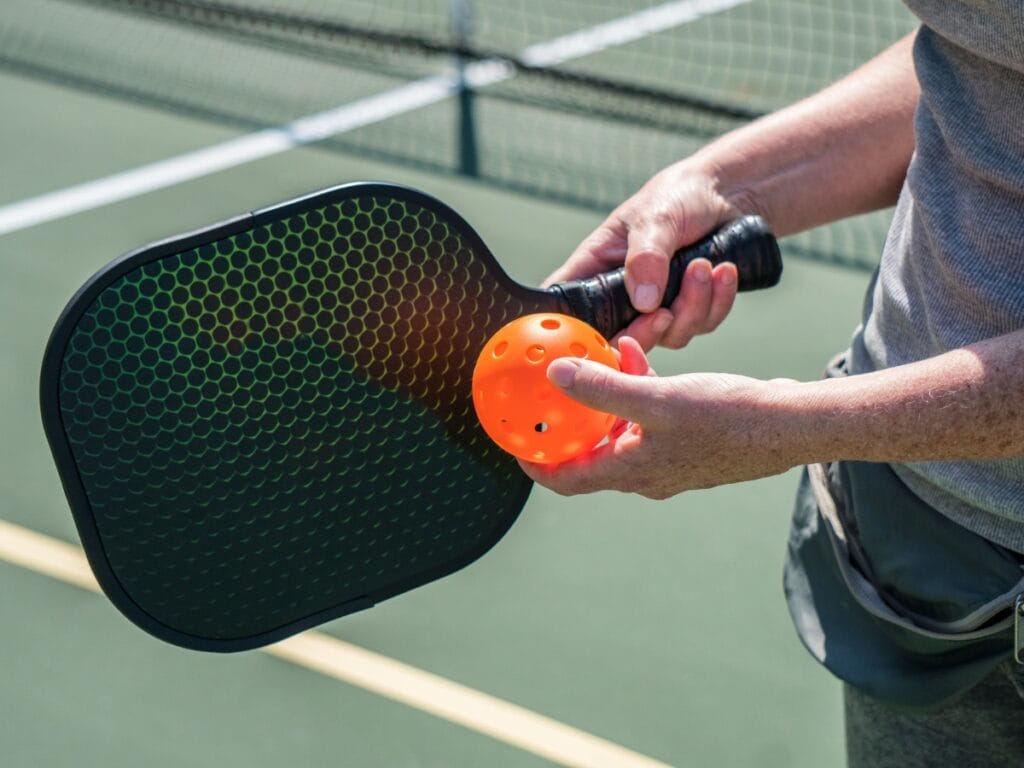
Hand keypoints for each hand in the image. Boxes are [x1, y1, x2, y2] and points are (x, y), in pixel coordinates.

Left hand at [518, 337, 801, 498]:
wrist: (791, 425)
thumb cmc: (728, 418)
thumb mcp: (657, 399)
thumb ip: (603, 389)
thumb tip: (556, 377)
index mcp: (631, 471)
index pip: (565, 479)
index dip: (535, 463)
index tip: (512, 441)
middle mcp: (647, 472)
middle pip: (591, 452)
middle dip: (571, 420)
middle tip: (550, 393)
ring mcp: (671, 459)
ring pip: (622, 428)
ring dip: (608, 395)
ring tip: (602, 359)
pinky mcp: (691, 441)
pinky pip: (650, 417)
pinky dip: (639, 391)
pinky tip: (642, 357)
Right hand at [541, 162, 749, 350]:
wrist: (728, 193)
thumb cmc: (678, 195)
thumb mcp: (656, 218)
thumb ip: (646, 258)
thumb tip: (643, 302)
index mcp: (595, 268)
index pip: (567, 310)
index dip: (572, 334)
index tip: (600, 339)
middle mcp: (621, 294)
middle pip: (620, 339)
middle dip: (650, 330)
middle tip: (667, 312)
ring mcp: (656, 306)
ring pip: (669, 335)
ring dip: (693, 305)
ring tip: (705, 266)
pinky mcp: (689, 309)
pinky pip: (702, 324)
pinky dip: (716, 301)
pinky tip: (724, 272)